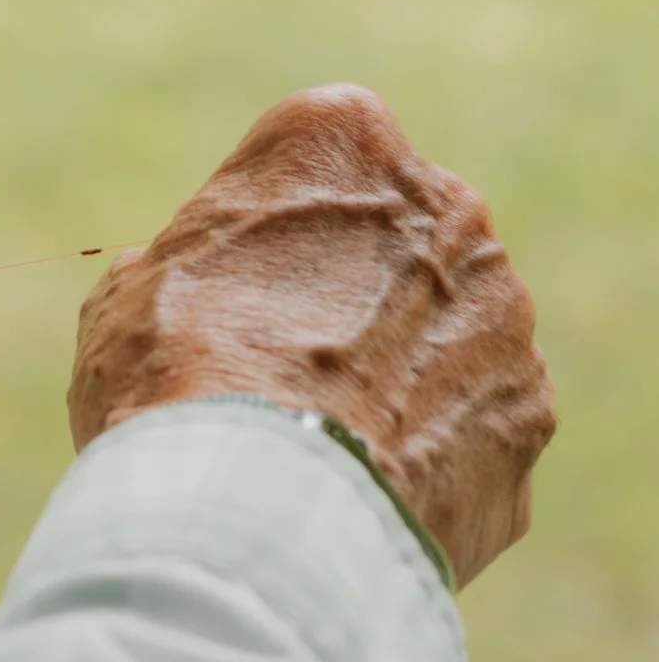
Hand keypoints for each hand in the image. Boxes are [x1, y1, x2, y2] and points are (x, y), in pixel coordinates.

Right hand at [69, 85, 554, 586]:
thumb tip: (174, 287)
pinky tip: (364, 491)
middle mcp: (449, 206)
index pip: (308, 154)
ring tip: (316, 446)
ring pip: (443, 332)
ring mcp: (503, 316)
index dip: (262, 224)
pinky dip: (430, 453)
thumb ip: (181, 268)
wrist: (266, 520)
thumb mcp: (129, 297)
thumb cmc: (179, 381)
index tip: (228, 282)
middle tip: (273, 366)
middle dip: (346, 290)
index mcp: (343, 141)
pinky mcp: (531, 415)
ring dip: (396, 373)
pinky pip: (474, 423)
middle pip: (391, 238)